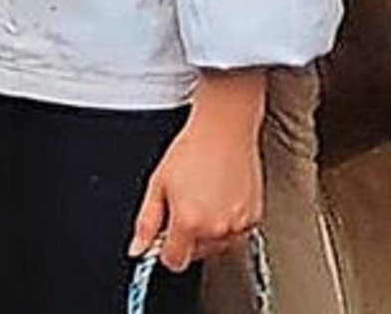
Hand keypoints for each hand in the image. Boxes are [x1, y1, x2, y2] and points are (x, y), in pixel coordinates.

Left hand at [129, 69, 265, 272]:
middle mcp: (215, 229)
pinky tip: (221, 196)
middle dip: (187, 235)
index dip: (165, 248)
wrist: (224, 128)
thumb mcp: (158, 182)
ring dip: (208, 229)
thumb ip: (146, 222)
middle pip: (194, 253)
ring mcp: (237, 225)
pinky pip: (236, 233)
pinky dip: (227, 221)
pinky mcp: (253, 218)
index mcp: (189, 222)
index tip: (165, 233)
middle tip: (186, 202)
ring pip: (216, 245)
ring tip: (204, 195)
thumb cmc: (192, 148)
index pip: (173, 261)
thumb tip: (137, 248)